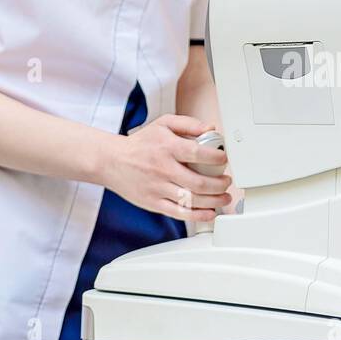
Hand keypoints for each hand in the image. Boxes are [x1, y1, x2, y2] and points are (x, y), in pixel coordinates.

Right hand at [101, 113, 232, 220]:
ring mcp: (158, 188)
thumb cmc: (140, 144)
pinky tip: (210, 212)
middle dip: (220, 184)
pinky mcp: (153, 203)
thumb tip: (211, 129)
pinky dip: (198, 215)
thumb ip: (189, 124)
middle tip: (227, 181)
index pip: (198, 154)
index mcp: (167, 147)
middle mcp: (163, 169)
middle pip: (198, 182)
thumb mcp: (163, 124)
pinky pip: (179, 213)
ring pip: (191, 200)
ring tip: (224, 196)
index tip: (224, 159)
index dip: (217, 158)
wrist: (112, 161)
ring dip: (214, 200)